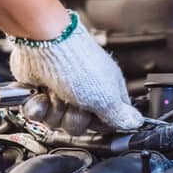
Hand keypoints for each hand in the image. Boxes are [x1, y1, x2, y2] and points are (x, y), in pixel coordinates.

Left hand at [8, 13, 142, 133]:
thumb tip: (136, 123)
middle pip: (79, 127)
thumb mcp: (107, 97)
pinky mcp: (39, 92)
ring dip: (53, 110)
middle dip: (72, 118)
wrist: (45, 46)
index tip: (95, 119)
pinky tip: (41, 94)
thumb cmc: (78, 63)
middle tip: (73, 102)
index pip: (108, 121)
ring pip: (56, 122)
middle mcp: (84, 93)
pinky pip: (37, 115)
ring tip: (55, 92)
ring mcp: (60, 93)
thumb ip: (120, 116)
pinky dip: (36, 106)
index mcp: (106, 92)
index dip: (100, 125)